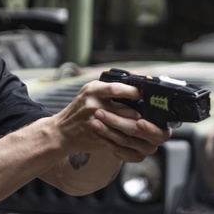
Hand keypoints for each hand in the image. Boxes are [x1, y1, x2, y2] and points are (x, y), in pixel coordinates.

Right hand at [52, 78, 171, 161]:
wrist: (61, 131)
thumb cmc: (79, 110)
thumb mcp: (91, 92)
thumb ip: (112, 85)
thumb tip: (136, 75)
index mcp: (93, 90)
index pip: (116, 88)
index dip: (133, 91)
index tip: (145, 93)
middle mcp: (92, 104)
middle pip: (124, 109)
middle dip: (140, 113)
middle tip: (151, 113)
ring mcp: (94, 121)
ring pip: (124, 125)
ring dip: (137, 127)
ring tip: (146, 125)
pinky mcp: (97, 136)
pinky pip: (117, 138)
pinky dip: (129, 138)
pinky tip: (137, 137)